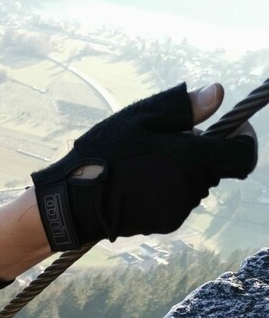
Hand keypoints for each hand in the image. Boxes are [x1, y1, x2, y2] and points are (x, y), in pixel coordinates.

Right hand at [31, 83, 257, 250]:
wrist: (74, 201)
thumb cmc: (104, 154)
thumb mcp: (140, 119)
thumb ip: (184, 108)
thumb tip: (218, 94)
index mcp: (190, 158)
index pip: (243, 156)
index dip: (243, 140)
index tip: (231, 129)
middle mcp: (191, 187)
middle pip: (216, 167)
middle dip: (201, 153)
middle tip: (166, 143)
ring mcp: (180, 208)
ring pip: (196, 184)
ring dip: (183, 172)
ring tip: (146, 164)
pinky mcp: (167, 223)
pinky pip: (179, 200)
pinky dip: (169, 190)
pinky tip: (140, 184)